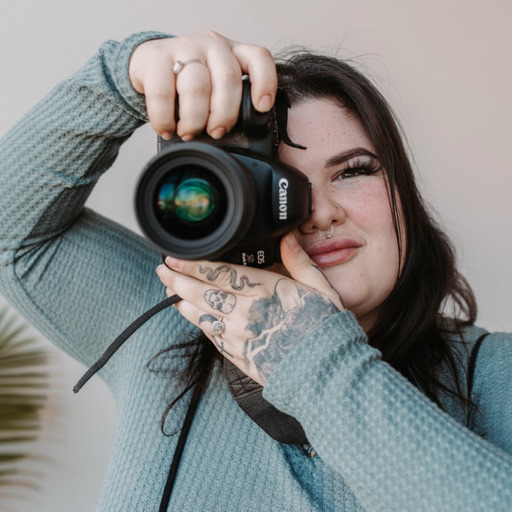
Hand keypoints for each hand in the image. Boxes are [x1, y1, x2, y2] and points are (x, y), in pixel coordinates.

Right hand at [128, 30, 276, 140]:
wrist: (149, 64)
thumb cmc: (188, 82)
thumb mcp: (216, 85)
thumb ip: (230, 101)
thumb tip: (242, 137)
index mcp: (234, 52)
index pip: (259, 57)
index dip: (265, 83)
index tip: (262, 107)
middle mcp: (213, 45)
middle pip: (228, 79)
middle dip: (223, 115)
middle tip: (215, 133)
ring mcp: (185, 47)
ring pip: (197, 87)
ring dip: (194, 120)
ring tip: (189, 132)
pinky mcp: (157, 57)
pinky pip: (163, 94)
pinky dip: (165, 118)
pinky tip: (167, 128)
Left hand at [156, 233, 344, 385]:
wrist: (324, 375)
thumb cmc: (324, 330)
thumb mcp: (320, 289)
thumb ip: (299, 261)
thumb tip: (287, 237)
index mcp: (266, 291)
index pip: (220, 274)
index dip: (193, 265)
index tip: (176, 257)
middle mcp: (247, 312)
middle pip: (202, 292)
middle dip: (178, 279)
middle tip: (162, 269)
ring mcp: (239, 336)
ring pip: (200, 313)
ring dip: (180, 300)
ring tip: (168, 288)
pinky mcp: (237, 354)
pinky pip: (210, 334)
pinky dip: (196, 320)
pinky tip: (188, 312)